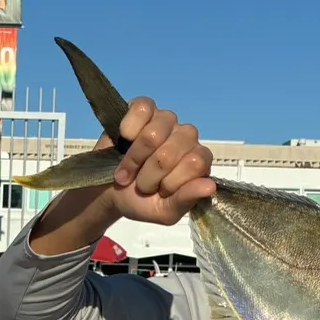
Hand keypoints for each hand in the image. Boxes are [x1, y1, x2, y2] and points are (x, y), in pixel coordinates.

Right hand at [104, 97, 214, 225]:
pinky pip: (142, 109)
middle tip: (141, 184)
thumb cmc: (142, 201)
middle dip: (148, 175)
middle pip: (169, 153)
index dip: (171, 182)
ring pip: (152, 134)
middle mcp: (188, 137)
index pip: (195, 164)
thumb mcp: (165, 211)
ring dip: (134, 158)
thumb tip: (210, 186)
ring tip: (128, 169)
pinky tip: (125, 139)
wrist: (109, 191)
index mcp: (199, 162)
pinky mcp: (146, 107)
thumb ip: (186, 200)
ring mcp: (168, 120)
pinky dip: (129, 128)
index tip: (160, 192)